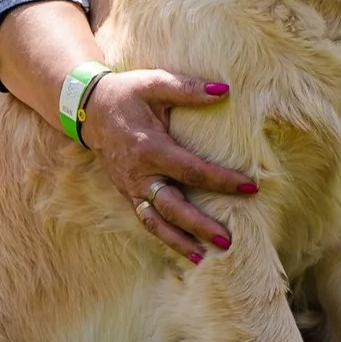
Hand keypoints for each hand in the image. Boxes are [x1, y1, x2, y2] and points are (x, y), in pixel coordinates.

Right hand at [81, 68, 258, 263]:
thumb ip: (188, 89)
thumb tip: (224, 91)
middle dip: (199, 226)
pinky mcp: (126, 193)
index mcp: (151, 148)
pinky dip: (163, 235)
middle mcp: (139, 174)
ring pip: (155, 222)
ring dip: (178, 242)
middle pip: (172, 207)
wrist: (89, 109)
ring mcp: (131, 187)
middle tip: (227, 241)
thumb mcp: (155, 83)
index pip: (192, 171)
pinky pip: (146, 219)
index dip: (221, 180)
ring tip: (202, 258)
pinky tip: (183, 247)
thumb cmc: (128, 94)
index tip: (250, 188)